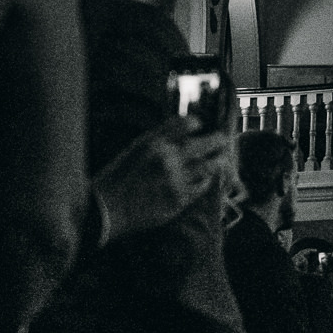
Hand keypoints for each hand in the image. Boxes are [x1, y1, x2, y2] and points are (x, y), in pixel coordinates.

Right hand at [94, 117, 230, 242]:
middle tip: (224, 140)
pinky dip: (207, 181)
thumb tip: (185, 127)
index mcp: (153, 142)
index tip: (201, 124)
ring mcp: (175, 179)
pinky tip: (208, 179)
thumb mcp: (135, 149)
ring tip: (223, 160)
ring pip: (208, 166)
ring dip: (218, 162)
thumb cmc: (118, 178)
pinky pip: (201, 186)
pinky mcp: (179, 198)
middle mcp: (168, 158)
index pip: (186, 123)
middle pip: (204, 144)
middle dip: (217, 141)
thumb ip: (159, 138)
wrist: (108, 209)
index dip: (196, 123)